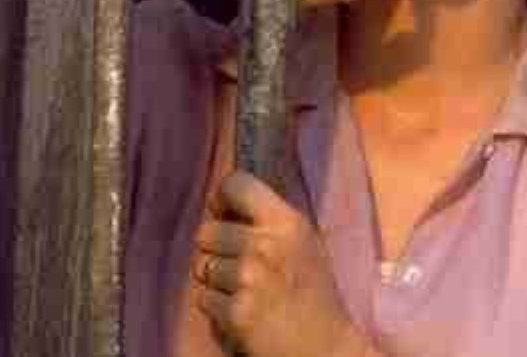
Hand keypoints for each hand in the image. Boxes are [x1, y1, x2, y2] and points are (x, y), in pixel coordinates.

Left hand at [193, 172, 371, 356]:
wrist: (324, 346)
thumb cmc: (313, 293)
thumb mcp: (303, 242)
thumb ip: (268, 220)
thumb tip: (223, 203)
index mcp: (286, 221)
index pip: (235, 184)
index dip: (222, 199)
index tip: (225, 215)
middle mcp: (265, 244)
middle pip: (206, 231)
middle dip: (216, 249)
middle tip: (241, 267)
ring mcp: (249, 278)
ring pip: (202, 267)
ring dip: (216, 282)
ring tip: (245, 292)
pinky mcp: (236, 311)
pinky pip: (204, 299)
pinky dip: (217, 309)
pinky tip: (242, 312)